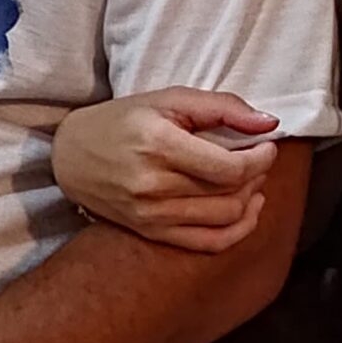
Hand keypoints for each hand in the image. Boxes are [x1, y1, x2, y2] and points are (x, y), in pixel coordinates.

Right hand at [51, 88, 279, 251]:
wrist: (71, 155)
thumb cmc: (121, 120)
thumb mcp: (168, 99)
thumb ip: (222, 107)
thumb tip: (270, 123)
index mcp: (158, 144)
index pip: (230, 168)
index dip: (261, 159)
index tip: (267, 146)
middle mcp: (153, 184)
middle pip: (231, 192)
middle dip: (257, 175)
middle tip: (258, 159)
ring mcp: (151, 214)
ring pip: (226, 218)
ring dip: (250, 199)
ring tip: (250, 181)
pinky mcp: (151, 232)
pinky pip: (209, 243)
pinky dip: (238, 230)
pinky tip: (245, 210)